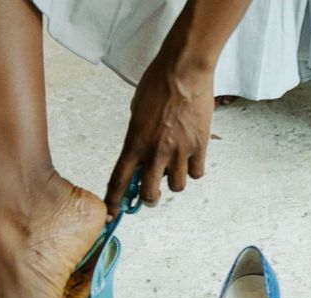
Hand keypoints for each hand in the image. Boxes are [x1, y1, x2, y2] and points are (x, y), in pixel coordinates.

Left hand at [105, 57, 213, 216]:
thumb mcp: (137, 110)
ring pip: (176, 187)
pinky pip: (196, 173)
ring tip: (175, 168)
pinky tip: (191, 158)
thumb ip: (138, 135)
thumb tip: (143, 151)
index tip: (111, 213)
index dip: (113, 201)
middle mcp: (155, 151)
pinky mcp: (199, 146)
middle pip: (149, 194)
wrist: (184, 71)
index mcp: (134, 142)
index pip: (118, 181)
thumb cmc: (158, 82)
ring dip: (173, 182)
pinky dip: (193, 170)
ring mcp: (179, 151)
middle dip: (149, 199)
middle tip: (151, 193)